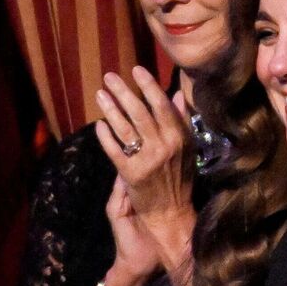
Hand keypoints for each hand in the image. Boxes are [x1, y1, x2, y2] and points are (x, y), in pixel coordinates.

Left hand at [94, 66, 195, 277]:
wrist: (171, 215)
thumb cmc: (180, 180)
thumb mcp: (187, 148)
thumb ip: (181, 121)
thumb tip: (176, 95)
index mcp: (180, 138)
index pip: (162, 106)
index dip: (148, 86)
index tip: (136, 70)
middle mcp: (165, 147)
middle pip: (140, 113)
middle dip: (124, 92)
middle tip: (109, 77)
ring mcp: (147, 161)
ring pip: (126, 129)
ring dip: (111, 109)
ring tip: (100, 94)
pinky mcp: (131, 175)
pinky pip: (115, 151)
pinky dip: (106, 137)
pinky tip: (99, 125)